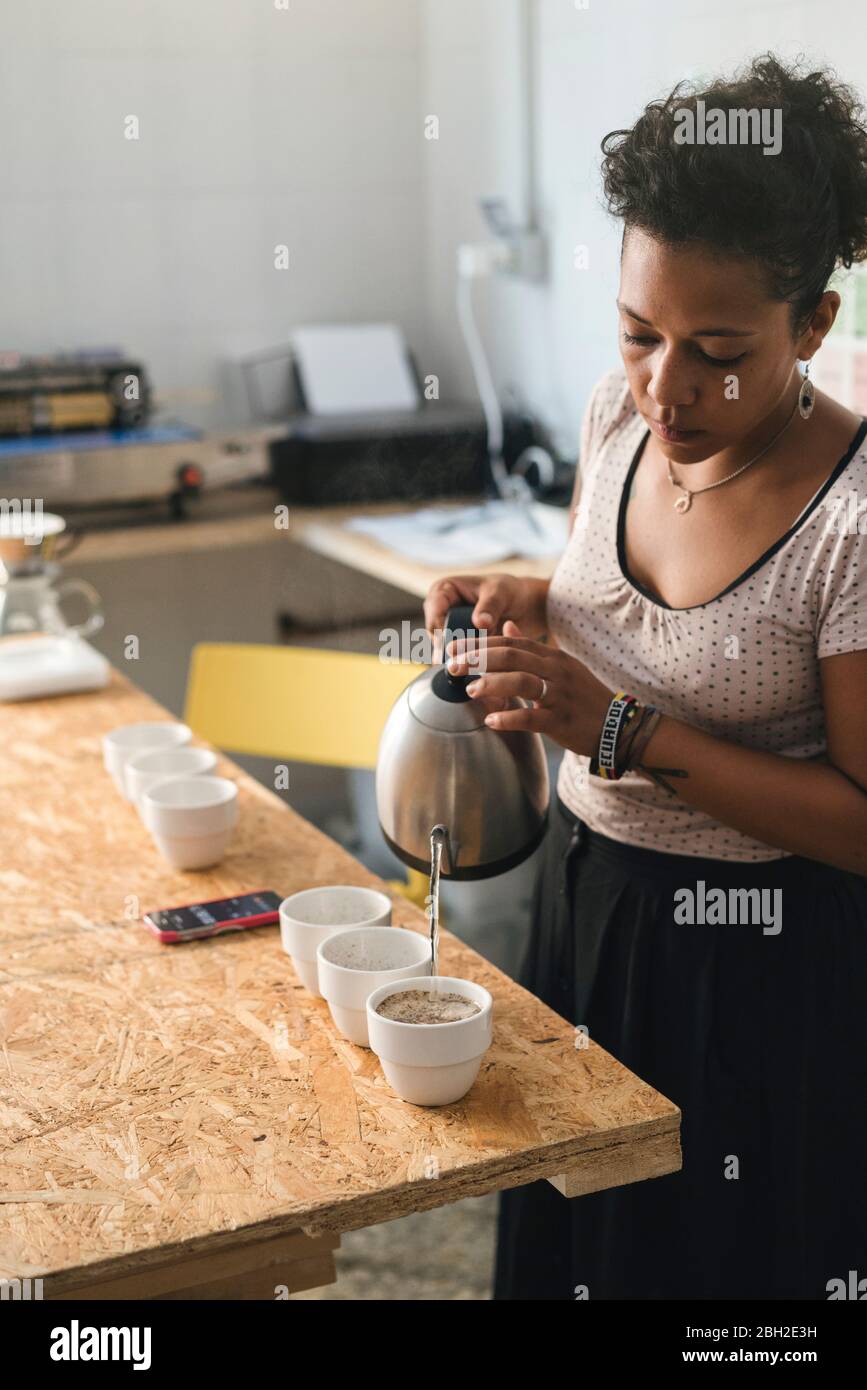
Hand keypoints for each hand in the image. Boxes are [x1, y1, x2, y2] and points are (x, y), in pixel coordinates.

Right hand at [423, 574, 545, 657]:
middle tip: (472, 657)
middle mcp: (441, 611)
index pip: (434, 614)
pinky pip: (457, 659)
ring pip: (445, 652)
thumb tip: (481, 623)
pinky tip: (482, 667)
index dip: (444, 632)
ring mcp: (449, 630)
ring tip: (480, 662)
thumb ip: (490, 606)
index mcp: (443, 590)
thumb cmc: (509, 591)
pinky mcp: (459, 645)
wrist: (524, 605)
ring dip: (462, 658)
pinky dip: (469, 663)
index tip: (460, 645)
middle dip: (454, 649)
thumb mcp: (500, 593)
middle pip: (437, 637)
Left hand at [446, 620, 612, 758]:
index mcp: (552, 657)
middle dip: (478, 659)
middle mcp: (556, 671)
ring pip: (522, 682)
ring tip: (469, 690)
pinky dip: (510, 718)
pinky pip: (533, 717)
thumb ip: (531, 647)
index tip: (453, 648)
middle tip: (452, 666)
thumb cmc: (582, 696)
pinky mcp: (562, 721)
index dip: (480, 644)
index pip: (511, 642)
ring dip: (492, 684)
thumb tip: (506, 626)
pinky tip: (491, 720)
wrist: (617, 725)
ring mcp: (560, 695)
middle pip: (512, 657)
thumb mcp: (560, 665)